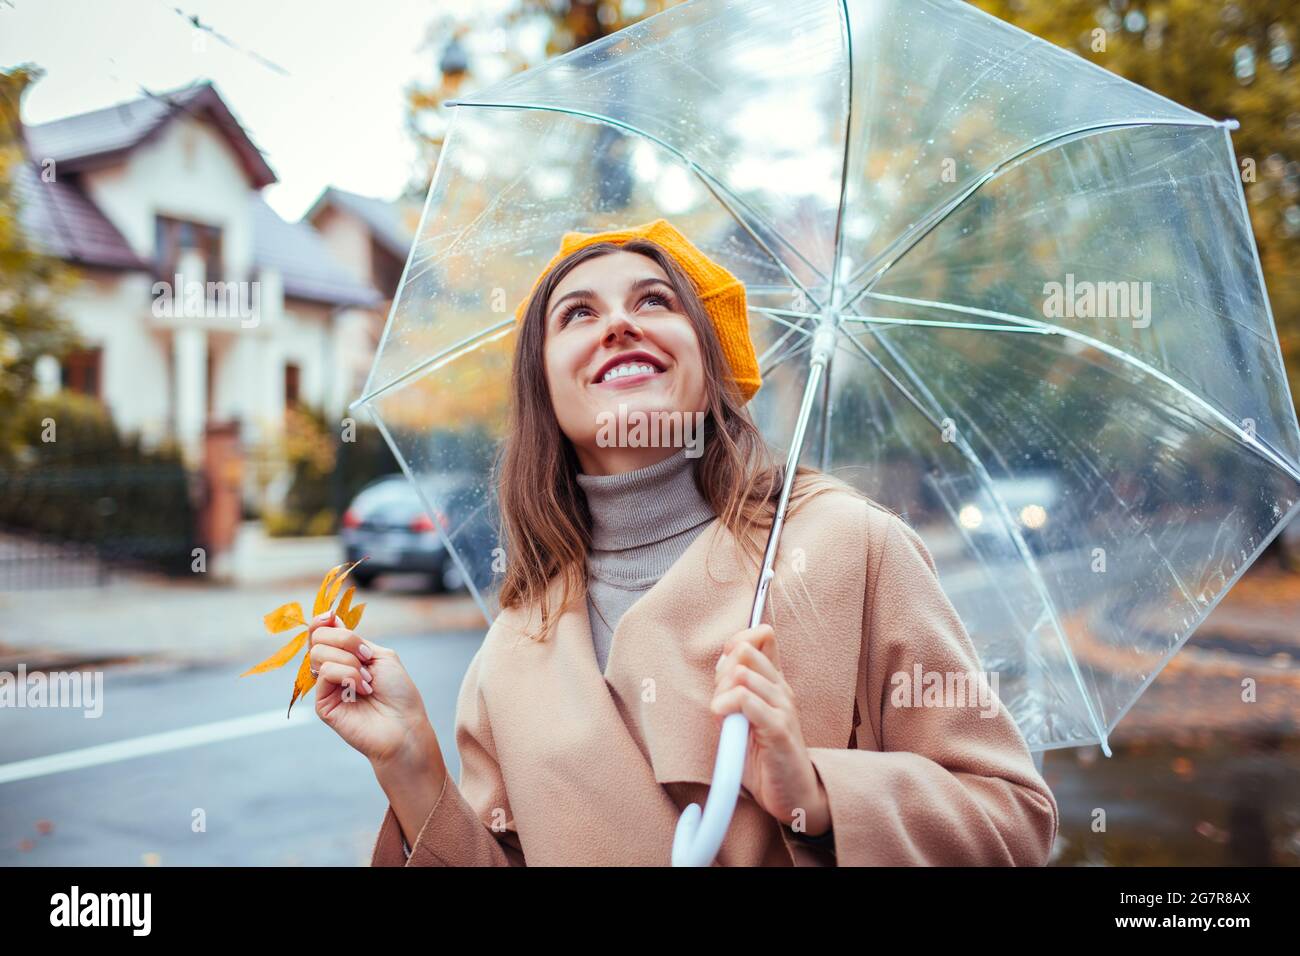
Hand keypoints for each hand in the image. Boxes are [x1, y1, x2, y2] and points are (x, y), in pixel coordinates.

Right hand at [308, 612, 443, 774]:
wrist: (404, 724)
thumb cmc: (398, 692)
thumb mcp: (381, 655)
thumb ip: (355, 639)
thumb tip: (331, 619)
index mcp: (346, 656)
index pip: (321, 632)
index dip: (321, 620)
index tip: (330, 615)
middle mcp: (333, 669)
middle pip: (318, 638)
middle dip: (346, 640)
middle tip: (367, 657)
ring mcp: (326, 687)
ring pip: (319, 653)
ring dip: (349, 661)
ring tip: (368, 680)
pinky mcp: (322, 704)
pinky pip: (325, 673)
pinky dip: (348, 675)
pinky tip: (363, 690)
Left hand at [711, 624, 830, 836]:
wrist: (793, 795)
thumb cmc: (766, 760)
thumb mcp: (746, 719)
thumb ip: (735, 693)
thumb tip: (721, 666)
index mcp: (775, 684)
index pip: (761, 637)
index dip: (736, 641)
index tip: (725, 670)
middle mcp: (781, 690)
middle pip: (744, 651)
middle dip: (721, 672)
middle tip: (721, 700)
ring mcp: (782, 707)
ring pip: (741, 674)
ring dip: (721, 693)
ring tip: (723, 716)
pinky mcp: (778, 728)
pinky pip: (746, 700)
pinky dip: (727, 706)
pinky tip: (724, 721)